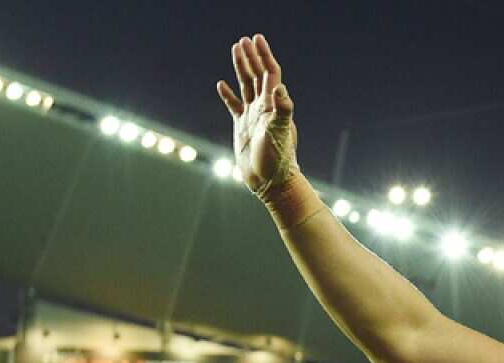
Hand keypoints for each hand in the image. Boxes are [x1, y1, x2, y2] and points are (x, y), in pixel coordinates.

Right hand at [216, 34, 299, 198]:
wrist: (270, 182)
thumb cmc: (278, 159)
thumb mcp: (280, 132)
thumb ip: (282, 110)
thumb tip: (280, 87)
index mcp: (273, 105)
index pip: (270, 74)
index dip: (264, 55)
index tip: (256, 38)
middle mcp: (264, 108)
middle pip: (257, 75)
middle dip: (251, 57)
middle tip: (243, 40)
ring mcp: (252, 117)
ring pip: (245, 86)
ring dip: (241, 68)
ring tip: (235, 51)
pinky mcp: (242, 128)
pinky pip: (234, 106)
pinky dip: (228, 95)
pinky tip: (221, 85)